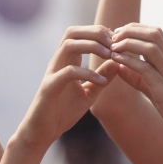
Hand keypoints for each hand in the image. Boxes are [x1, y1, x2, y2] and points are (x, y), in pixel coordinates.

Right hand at [17, 25, 118, 149]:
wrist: (44, 131)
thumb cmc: (63, 112)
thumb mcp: (89, 93)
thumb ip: (101, 78)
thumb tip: (116, 63)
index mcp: (66, 61)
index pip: (80, 34)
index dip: (100, 32)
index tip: (118, 41)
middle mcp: (57, 62)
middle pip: (73, 32)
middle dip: (96, 32)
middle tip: (115, 44)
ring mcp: (52, 72)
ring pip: (69, 45)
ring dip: (92, 46)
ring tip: (110, 56)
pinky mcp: (50, 86)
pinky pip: (69, 72)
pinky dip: (88, 73)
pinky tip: (101, 81)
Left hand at [110, 23, 162, 158]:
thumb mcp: (155, 91)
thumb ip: (138, 78)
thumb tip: (119, 66)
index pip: (156, 34)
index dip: (135, 29)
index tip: (117, 34)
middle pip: (154, 34)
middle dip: (131, 30)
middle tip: (112, 37)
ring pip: (151, 47)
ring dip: (128, 42)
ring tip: (112, 46)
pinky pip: (146, 69)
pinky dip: (129, 61)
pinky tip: (116, 61)